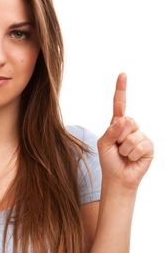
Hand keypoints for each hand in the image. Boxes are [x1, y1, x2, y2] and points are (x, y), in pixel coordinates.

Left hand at [97, 73, 153, 190]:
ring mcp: (141, 135)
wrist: (118, 177)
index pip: (120, 104)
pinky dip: (133, 154)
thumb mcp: (104, 144)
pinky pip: (140, 145)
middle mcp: (130, 127)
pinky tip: (132, 158)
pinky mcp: (149, 146)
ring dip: (125, 148)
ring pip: (132, 135)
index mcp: (117, 124)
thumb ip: (111, 131)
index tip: (122, 74)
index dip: (121, 89)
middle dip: (119, 137)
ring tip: (124, 154)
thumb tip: (122, 120)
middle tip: (118, 147)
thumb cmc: (109, 159)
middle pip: (126, 121)